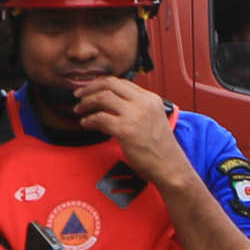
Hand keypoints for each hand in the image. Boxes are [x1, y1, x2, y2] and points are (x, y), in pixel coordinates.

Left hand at [70, 75, 186, 185]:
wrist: (170, 167)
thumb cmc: (160, 149)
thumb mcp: (152, 119)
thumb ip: (136, 109)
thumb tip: (109, 105)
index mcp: (151, 99)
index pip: (121, 82)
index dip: (101, 83)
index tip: (91, 89)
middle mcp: (143, 103)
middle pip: (110, 84)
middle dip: (90, 88)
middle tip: (79, 95)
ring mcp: (134, 116)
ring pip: (102, 97)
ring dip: (87, 102)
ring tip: (80, 110)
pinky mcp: (125, 130)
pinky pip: (100, 118)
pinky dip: (89, 119)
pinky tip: (86, 123)